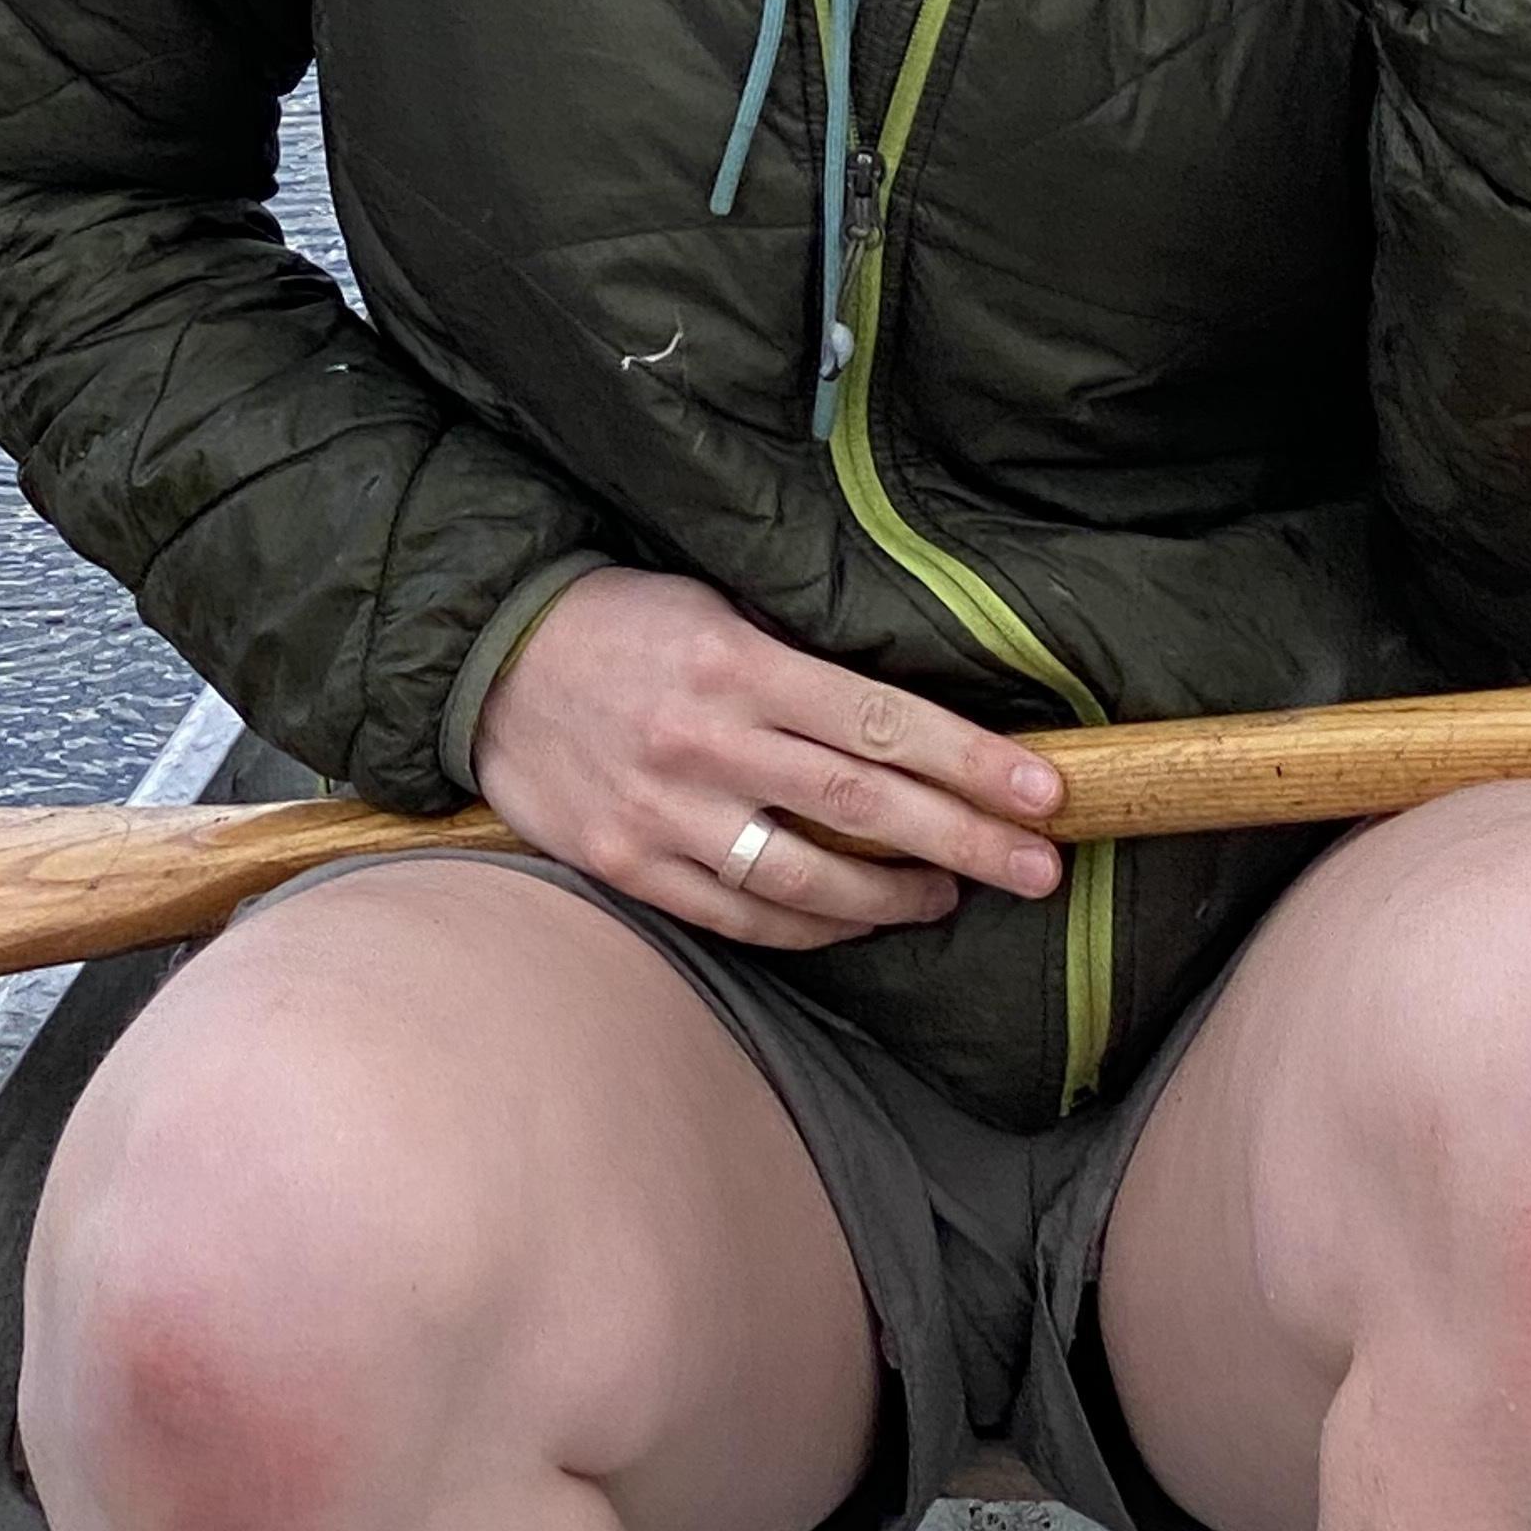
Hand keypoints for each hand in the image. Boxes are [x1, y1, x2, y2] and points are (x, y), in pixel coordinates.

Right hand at [467, 569, 1065, 951]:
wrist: (488, 662)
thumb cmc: (621, 623)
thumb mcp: (712, 604)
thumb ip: (797, 660)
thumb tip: (908, 716)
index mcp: (736, 662)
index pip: (881, 721)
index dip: (971, 761)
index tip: (1042, 791)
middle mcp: (705, 741)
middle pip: (863, 807)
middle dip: (965, 841)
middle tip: (1039, 867)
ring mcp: (664, 814)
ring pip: (807, 879)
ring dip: (893, 898)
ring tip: (951, 895)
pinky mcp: (630, 868)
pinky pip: (742, 916)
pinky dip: (810, 927)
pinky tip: (855, 920)